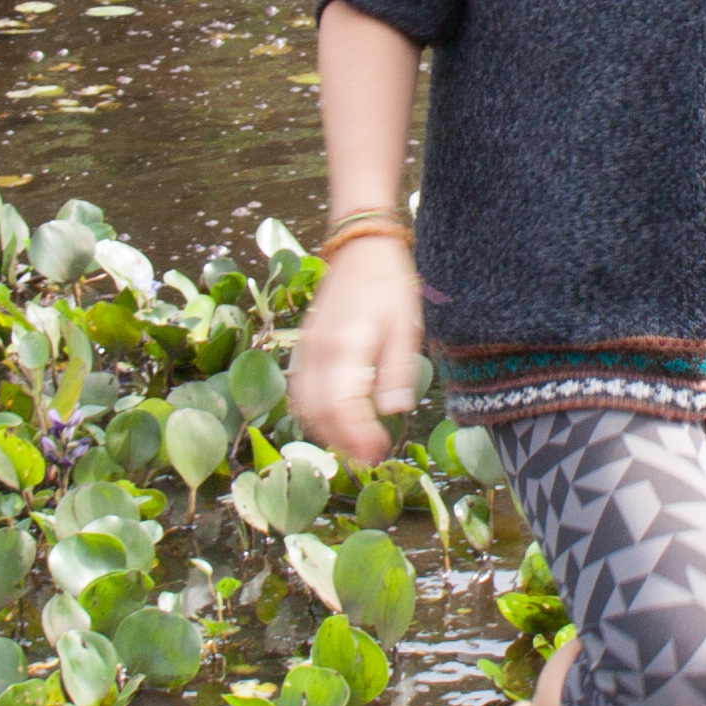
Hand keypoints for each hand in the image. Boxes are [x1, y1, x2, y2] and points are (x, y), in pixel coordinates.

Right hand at [292, 243, 422, 464]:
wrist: (361, 248)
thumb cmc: (388, 284)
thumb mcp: (405, 326)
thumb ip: (396, 370)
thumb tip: (393, 411)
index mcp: (345, 345)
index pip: (341, 406)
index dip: (358, 435)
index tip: (379, 451)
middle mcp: (318, 351)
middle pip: (318, 412)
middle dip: (342, 441)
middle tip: (369, 456)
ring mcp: (306, 349)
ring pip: (303, 404)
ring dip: (326, 430)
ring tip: (354, 444)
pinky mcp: (304, 347)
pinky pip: (299, 389)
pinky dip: (313, 412)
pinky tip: (335, 420)